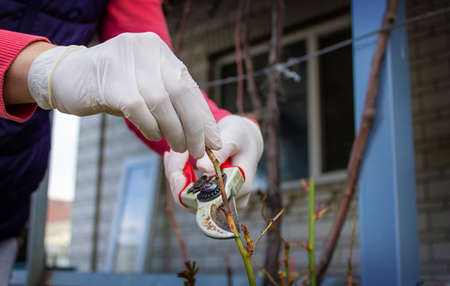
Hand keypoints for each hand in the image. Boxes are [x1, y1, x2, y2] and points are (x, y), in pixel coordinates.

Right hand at [27, 32, 220, 157]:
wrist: (66, 77)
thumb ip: (172, 101)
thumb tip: (204, 132)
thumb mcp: (146, 87)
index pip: (189, 87)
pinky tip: (154, 135)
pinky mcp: (110, 79)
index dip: (203, 117)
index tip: (213, 141)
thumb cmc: (112, 87)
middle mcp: (145, 49)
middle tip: (198, 151)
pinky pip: (139, 110)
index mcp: (158, 50)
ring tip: (176, 146)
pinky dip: (150, 127)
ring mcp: (126, 61)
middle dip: (193, 127)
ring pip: (161, 103)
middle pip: (180, 93)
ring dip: (173, 131)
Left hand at [164, 115, 263, 208]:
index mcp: (240, 187)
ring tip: (172, 154)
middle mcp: (230, 200)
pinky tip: (175, 159)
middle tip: (171, 154)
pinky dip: (178, 176)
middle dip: (177, 177)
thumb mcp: (232, 139)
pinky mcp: (208, 197)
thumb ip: (219, 153)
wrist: (244, 140)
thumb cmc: (240, 136)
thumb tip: (201, 168)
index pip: (208, 197)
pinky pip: (187, 193)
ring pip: (186, 199)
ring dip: (176, 176)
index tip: (179, 159)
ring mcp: (218, 201)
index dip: (187, 184)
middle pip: (193, 202)